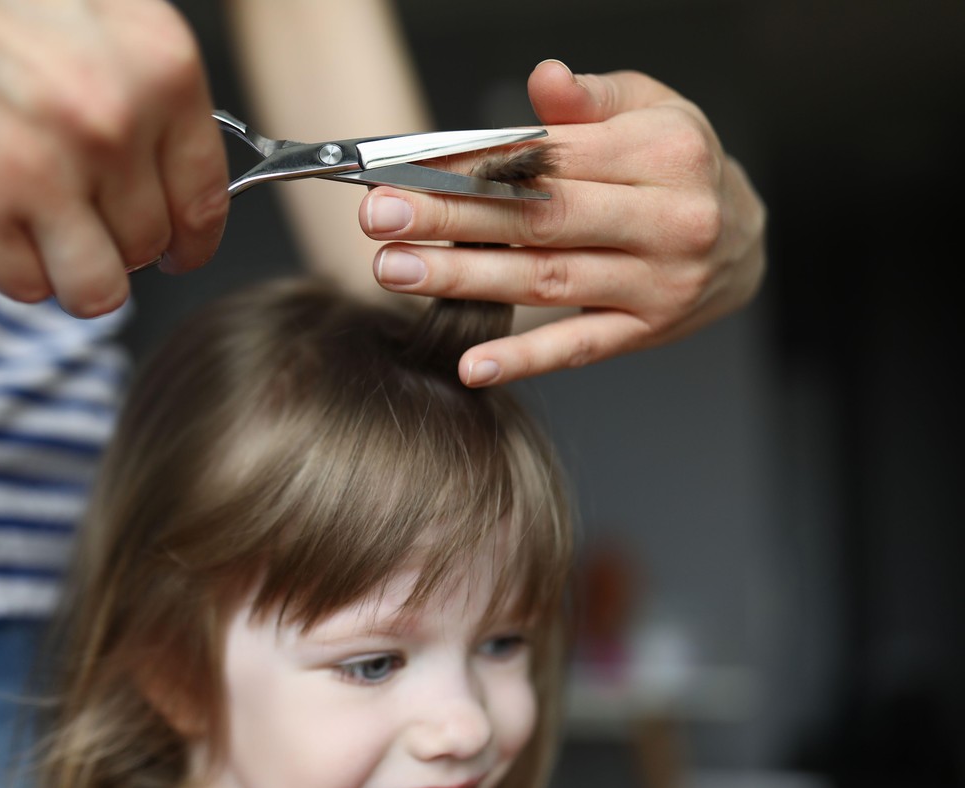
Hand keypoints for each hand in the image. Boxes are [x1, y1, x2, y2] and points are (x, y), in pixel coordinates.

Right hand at [0, 0, 229, 315]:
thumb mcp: (99, 14)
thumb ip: (149, 92)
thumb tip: (179, 182)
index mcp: (159, 67)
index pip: (204, 201)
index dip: (190, 239)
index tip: (178, 250)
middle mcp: (111, 123)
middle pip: (147, 247)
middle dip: (120, 243)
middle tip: (81, 214)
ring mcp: (39, 169)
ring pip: (96, 289)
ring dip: (76, 276)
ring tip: (48, 238)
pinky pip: (25, 286)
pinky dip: (14, 265)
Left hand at [358, 60, 766, 384]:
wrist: (748, 239)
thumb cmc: (681, 167)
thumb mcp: (651, 109)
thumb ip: (590, 99)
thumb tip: (544, 79)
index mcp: (664, 153)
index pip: (554, 159)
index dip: (476, 164)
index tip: (411, 169)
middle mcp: (669, 220)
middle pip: (541, 220)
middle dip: (452, 218)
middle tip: (382, 217)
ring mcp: (659, 283)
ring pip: (547, 281)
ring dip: (465, 279)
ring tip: (396, 270)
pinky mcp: (646, 331)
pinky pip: (578, 348)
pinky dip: (525, 359)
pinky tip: (473, 365)